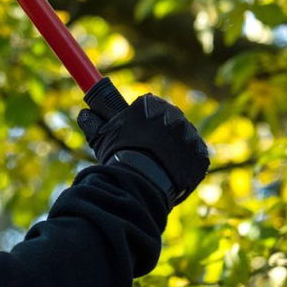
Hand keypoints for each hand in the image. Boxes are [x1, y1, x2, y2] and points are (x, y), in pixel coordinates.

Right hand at [77, 94, 209, 204]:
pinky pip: (193, 158)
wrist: (144, 182)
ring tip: (156, 165)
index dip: (141, 120)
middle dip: (158, 133)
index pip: (148, 105)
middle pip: (167, 121)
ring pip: (181, 139)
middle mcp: (175, 114)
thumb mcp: (103, 137)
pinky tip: (170, 173)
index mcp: (152, 104)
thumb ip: (94, 121)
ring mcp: (191, 135)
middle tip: (146, 151)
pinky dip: (184, 164)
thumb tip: (85, 112)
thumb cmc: (121, 156)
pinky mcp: (201, 155)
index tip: (136, 131)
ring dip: (172, 148)